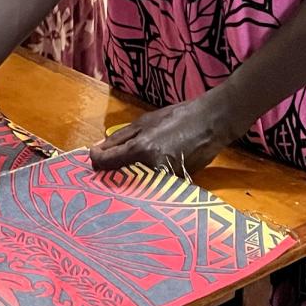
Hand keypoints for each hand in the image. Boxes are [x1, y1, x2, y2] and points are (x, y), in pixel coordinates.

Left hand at [90, 95, 242, 176]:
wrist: (212, 123)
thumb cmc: (178, 117)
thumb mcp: (144, 121)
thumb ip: (119, 138)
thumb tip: (98, 150)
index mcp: (142, 149)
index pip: (107, 162)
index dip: (96, 161)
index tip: (93, 158)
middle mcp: (152, 168)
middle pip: (120, 180)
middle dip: (111, 175)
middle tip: (107, 169)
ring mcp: (166, 180)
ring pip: (137, 186)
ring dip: (128, 181)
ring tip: (125, 174)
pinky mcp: (177, 186)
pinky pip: (154, 187)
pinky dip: (146, 183)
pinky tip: (145, 176)